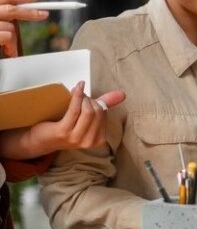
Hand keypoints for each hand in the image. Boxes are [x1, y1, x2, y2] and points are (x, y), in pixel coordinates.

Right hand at [0, 0, 48, 56]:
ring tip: (11, 50)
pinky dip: (11, 46)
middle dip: (30, 12)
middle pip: (11, 10)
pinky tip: (8, 52)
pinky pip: (7, 37)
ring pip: (10, 27)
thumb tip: (22, 12)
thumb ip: (3, 17)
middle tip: (43, 14)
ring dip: (14, 40)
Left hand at [0, 81, 125, 158]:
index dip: (96, 103)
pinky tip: (77, 87)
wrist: (41, 139)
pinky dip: (77, 95)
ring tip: (77, 96)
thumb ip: (105, 105)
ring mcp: (76, 138)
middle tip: (81, 98)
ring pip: (88, 110)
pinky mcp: (63, 131)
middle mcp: (88, 142)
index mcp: (98, 140)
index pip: (104, 114)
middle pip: (97, 111)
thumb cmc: (66, 126)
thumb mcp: (87, 116)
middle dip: (90, 100)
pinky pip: (75, 109)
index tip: (87, 101)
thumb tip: (123, 94)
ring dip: (83, 98)